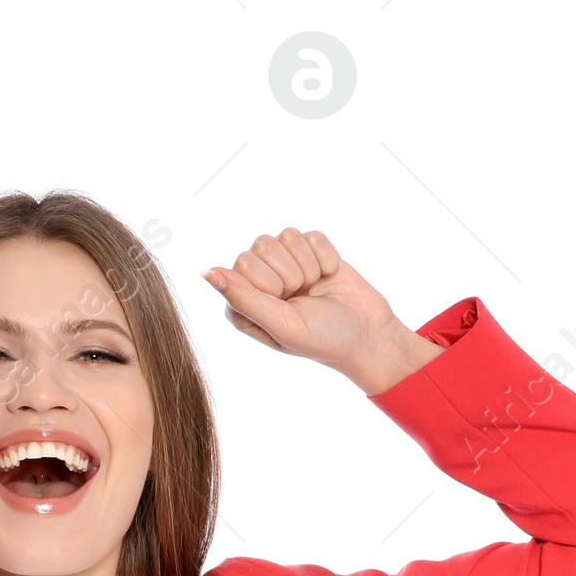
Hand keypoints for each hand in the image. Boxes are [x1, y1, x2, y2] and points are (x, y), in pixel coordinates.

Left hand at [202, 229, 442, 394]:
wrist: (368, 335)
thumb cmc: (322, 339)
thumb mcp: (281, 324)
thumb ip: (243, 299)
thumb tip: (207, 273)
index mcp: (243, 304)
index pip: (243, 264)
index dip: (271, 283)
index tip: (286, 303)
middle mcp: (259, 281)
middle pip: (262, 244)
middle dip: (291, 274)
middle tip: (303, 298)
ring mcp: (284, 264)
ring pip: (287, 235)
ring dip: (308, 266)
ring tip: (315, 290)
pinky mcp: (310, 251)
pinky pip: (311, 235)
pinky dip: (326, 257)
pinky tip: (328, 277)